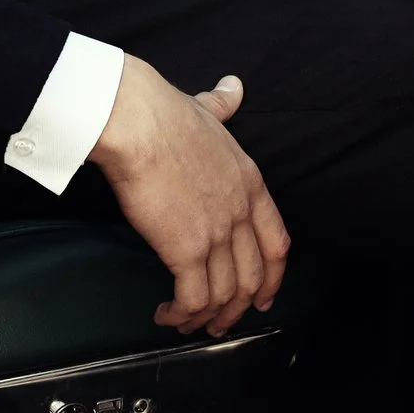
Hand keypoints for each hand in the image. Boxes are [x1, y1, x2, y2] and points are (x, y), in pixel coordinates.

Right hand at [88, 58, 286, 336]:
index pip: (277, 242)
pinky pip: (193, 297)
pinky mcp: (185, 250)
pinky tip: (167, 315)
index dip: (273, 276)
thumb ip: (223, 104)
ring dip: (208, 317)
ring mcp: (216, 234)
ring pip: (224, 294)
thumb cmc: (163, 113)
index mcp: (250, 183)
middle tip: (221, 322)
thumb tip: (233, 88)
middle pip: (252, 277)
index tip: (263, 294)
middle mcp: (240, 213)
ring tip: (187, 324)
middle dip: (238, 307)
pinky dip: (182, 315)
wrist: (136, 122)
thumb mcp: (207, 109)